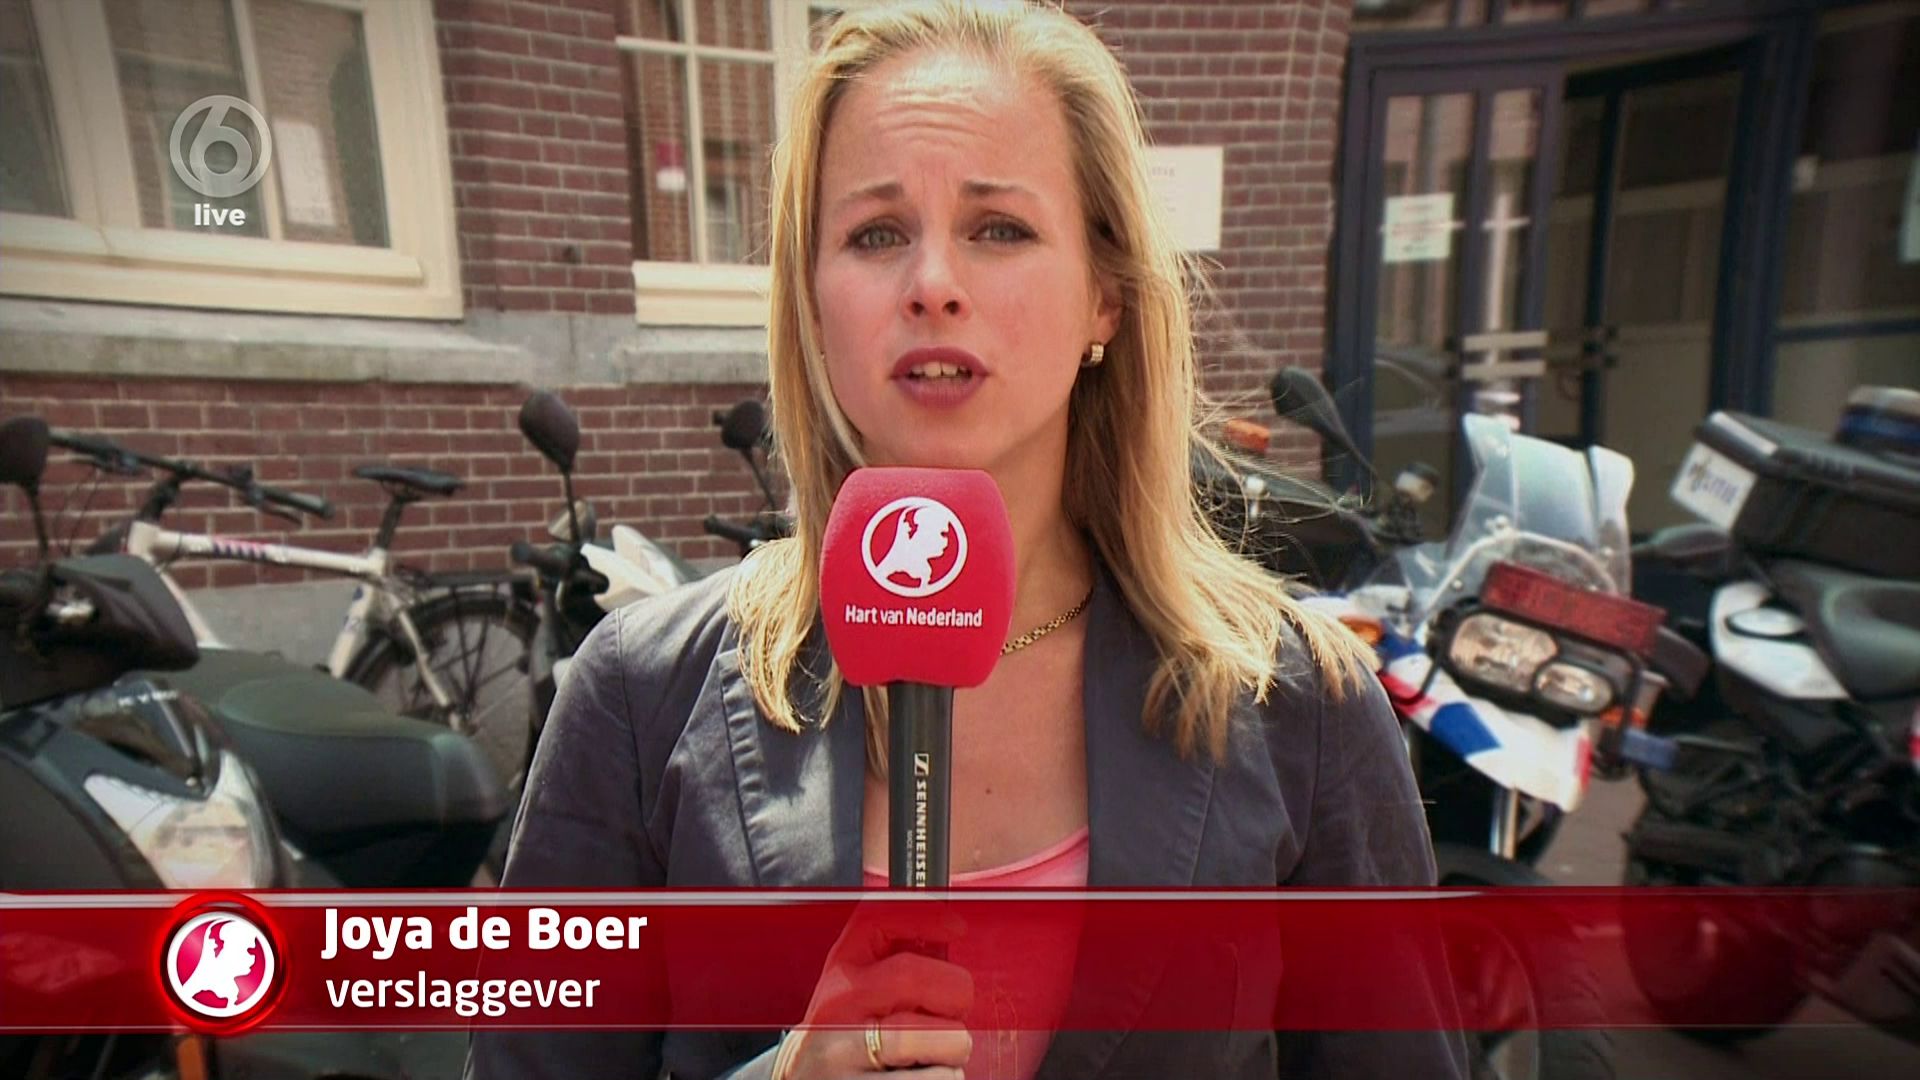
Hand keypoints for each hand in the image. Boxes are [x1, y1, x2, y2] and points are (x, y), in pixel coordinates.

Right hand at [776, 904, 973, 1077]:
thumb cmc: (844, 1039)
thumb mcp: (855, 996)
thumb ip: (891, 966)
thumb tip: (950, 936)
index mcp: (838, 978)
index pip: (874, 920)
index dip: (923, 915)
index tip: (956, 926)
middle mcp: (837, 1012)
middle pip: (913, 976)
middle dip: (955, 993)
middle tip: (954, 1011)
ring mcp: (847, 1056)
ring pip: (937, 1037)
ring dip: (956, 1047)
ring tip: (938, 1055)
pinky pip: (939, 1079)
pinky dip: (947, 1076)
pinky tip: (924, 1075)